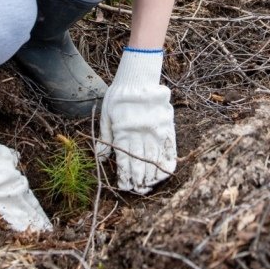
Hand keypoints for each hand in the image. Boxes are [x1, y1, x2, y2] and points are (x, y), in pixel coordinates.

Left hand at [98, 49, 175, 193]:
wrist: (138, 77)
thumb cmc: (118, 96)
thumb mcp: (106, 115)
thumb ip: (105, 138)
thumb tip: (100, 158)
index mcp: (122, 132)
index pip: (124, 160)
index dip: (124, 175)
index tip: (124, 187)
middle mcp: (139, 134)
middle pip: (140, 163)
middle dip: (138, 179)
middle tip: (137, 191)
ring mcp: (155, 131)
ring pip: (154, 159)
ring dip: (152, 175)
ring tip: (149, 186)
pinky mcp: (166, 127)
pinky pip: (169, 148)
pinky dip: (168, 162)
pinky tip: (165, 173)